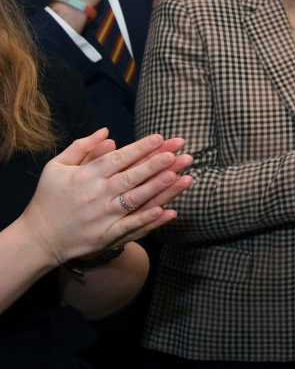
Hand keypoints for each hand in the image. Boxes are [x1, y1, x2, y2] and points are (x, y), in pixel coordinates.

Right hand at [16, 130, 192, 264]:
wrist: (38, 237)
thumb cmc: (49, 197)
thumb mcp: (56, 166)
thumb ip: (81, 147)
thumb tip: (107, 132)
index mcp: (86, 175)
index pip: (119, 158)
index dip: (141, 148)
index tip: (161, 138)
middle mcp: (97, 194)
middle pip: (133, 176)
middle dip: (158, 163)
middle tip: (180, 152)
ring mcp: (103, 216)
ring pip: (137, 199)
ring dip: (161, 187)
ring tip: (181, 175)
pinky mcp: (107, 235)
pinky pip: (132, 226)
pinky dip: (150, 219)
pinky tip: (169, 211)